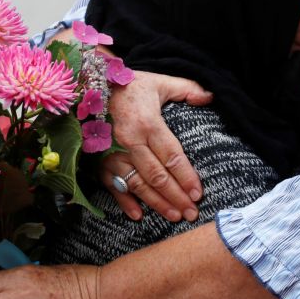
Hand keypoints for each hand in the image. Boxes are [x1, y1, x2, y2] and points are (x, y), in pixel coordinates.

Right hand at [102, 71, 212, 221]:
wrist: (89, 85)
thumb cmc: (130, 86)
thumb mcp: (160, 82)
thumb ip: (187, 89)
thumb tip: (210, 97)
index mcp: (147, 123)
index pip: (171, 156)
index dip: (186, 176)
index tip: (198, 193)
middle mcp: (129, 141)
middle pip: (157, 175)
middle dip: (176, 197)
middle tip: (192, 213)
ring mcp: (112, 153)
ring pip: (138, 184)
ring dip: (156, 203)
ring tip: (174, 216)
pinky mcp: (100, 159)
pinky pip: (112, 185)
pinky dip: (124, 202)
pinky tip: (138, 216)